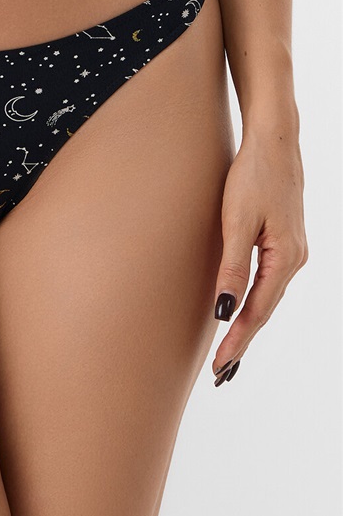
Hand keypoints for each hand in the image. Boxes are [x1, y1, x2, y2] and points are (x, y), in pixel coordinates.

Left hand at [211, 125, 307, 384]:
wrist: (273, 140)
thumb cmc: (253, 176)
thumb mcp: (236, 222)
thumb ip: (232, 268)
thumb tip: (224, 311)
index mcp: (285, 258)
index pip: (257, 311)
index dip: (238, 340)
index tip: (221, 367)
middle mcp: (294, 258)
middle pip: (264, 309)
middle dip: (243, 341)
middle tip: (222, 375)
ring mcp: (290, 250)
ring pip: (266, 296)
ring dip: (247, 324)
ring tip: (228, 352)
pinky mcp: (282, 239)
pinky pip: (267, 280)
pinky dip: (253, 301)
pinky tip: (241, 310)